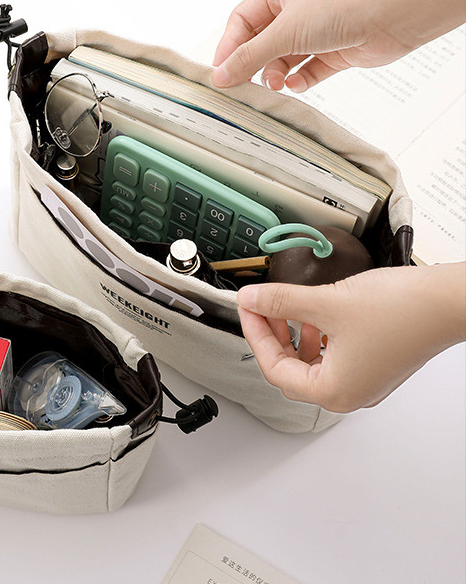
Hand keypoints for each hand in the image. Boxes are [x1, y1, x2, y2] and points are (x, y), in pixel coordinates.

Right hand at [211, 0, 465, 90]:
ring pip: (283, 59)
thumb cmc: (338, 7)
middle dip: (254, 64)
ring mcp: (316, 32)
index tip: (221, 72)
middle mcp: (296, 10)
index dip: (229, 46)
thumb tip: (219, 77)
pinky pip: (307, 70)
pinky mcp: (334, 51)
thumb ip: (248, 58)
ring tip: (277, 84)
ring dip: (276, 74)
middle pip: (261, 43)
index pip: (241, 20)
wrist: (392, 13)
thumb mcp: (283, 33)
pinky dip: (300, 80)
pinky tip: (298, 84)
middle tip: (245, 85)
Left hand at [236, 263, 465, 412]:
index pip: (274, 368)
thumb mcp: (325, 303)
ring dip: (292, 335)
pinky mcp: (374, 364)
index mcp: (334, 391)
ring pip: (310, 362)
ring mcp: (364, 380)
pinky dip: (316, 336)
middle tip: (259, 307)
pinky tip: (314, 314)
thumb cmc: (401, 311)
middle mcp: (349, 393)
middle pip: (289, 369)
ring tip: (284, 308)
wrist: (447, 302)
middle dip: (271, 335)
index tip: (246, 308)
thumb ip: (280, 302)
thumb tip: (251, 300)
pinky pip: (331, 356)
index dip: (254, 334)